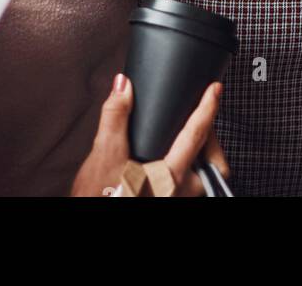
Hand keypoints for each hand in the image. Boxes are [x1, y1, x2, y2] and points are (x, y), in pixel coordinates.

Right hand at [70, 74, 228, 196]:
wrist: (86, 215)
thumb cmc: (97, 197)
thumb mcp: (104, 155)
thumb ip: (115, 117)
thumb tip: (123, 86)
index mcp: (169, 177)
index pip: (197, 135)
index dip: (207, 108)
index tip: (214, 90)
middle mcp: (180, 193)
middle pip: (215, 165)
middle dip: (213, 141)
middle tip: (203, 121)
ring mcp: (177, 201)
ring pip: (205, 178)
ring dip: (202, 157)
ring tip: (189, 140)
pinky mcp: (170, 203)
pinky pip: (192, 187)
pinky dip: (191, 170)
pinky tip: (173, 161)